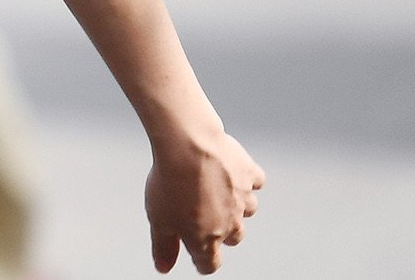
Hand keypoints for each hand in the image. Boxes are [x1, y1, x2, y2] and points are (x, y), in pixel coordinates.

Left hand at [145, 122, 263, 272]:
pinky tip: (232, 170)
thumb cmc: (171, 182)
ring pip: (248, 210)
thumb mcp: (158, 219)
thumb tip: (163, 267)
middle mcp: (230, 222)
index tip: (196, 254)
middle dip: (220, 230)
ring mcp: (243, 198)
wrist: (187, 146)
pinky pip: (256, 181)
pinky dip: (247, 178)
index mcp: (206, 238)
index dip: (202, 260)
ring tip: (215, 188)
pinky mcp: (249, 174)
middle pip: (233, 238)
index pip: (210, 263)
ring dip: (235, 203)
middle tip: (203, 213)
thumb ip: (163, 246)